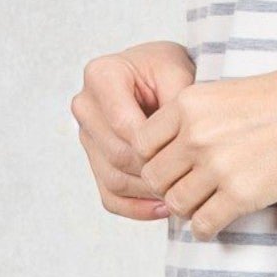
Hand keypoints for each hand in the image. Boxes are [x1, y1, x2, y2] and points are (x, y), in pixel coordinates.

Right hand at [70, 39, 197, 222]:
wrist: (158, 73)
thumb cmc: (168, 69)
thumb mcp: (179, 70)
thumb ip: (178, 101)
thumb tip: (182, 144)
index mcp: (101, 76)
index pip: (123, 124)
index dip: (155, 145)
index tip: (188, 154)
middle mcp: (86, 106)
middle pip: (117, 154)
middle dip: (155, 171)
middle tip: (191, 179)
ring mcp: (87, 136)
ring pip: (114, 179)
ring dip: (149, 192)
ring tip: (183, 193)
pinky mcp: (95, 160)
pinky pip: (110, 196)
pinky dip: (137, 207)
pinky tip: (164, 206)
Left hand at [136, 63, 276, 240]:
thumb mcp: (224, 92)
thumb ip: (190, 118)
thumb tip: (164, 152)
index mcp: (188, 105)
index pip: (140, 144)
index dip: (152, 158)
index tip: (171, 164)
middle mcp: (196, 136)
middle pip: (154, 177)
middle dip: (167, 186)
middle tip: (186, 187)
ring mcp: (218, 167)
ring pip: (176, 204)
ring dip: (187, 209)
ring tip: (204, 204)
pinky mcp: (241, 195)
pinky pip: (203, 225)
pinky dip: (205, 229)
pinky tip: (215, 222)